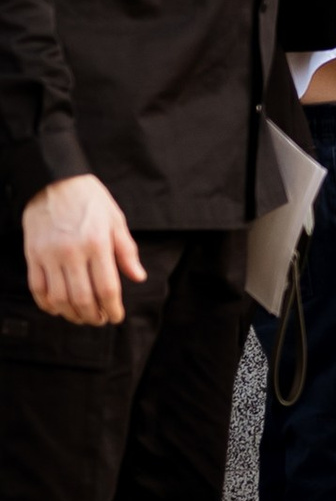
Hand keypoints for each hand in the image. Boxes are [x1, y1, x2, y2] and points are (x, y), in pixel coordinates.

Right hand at [22, 174, 143, 324]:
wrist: (54, 180)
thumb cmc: (89, 199)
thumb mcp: (115, 220)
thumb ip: (127, 251)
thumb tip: (138, 276)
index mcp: (97, 243)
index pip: (107, 287)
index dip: (113, 308)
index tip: (116, 316)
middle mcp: (72, 252)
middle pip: (83, 298)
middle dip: (94, 316)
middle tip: (100, 320)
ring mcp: (50, 255)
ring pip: (59, 298)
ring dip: (71, 314)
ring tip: (82, 317)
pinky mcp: (33, 255)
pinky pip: (37, 288)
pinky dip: (47, 304)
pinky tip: (57, 308)